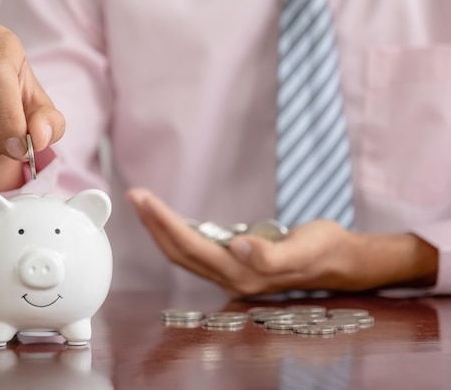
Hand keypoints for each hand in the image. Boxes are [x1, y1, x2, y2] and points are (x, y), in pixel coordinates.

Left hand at [127, 188, 437, 296]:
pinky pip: (195, 250)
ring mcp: (230, 273)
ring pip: (184, 252)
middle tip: (135, 196)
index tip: (144, 199)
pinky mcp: (234, 264)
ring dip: (161, 229)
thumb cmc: (323, 250)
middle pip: (178, 251)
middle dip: (153, 224)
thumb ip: (271, 255)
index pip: (190, 246)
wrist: (339, 261)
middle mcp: (229, 277)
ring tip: (145, 204)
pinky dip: (177, 233)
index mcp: (241, 274)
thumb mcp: (304, 249)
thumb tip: (238, 247)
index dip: (163, 223)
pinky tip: (171, 220)